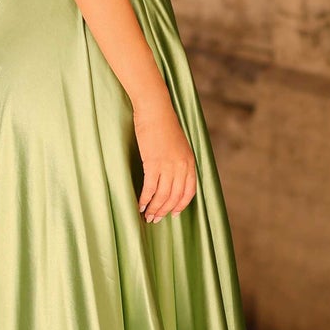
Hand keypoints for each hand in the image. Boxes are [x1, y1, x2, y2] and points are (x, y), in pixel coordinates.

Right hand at [133, 90, 196, 222]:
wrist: (155, 110)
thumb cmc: (164, 124)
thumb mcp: (178, 144)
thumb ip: (179, 160)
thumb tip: (173, 176)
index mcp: (190, 162)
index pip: (189, 191)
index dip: (181, 205)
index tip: (174, 214)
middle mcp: (181, 166)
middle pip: (175, 197)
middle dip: (164, 211)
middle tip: (155, 219)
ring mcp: (168, 165)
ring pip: (162, 196)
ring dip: (154, 209)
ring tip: (147, 216)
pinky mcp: (153, 163)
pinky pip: (150, 188)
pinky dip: (144, 200)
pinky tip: (139, 205)